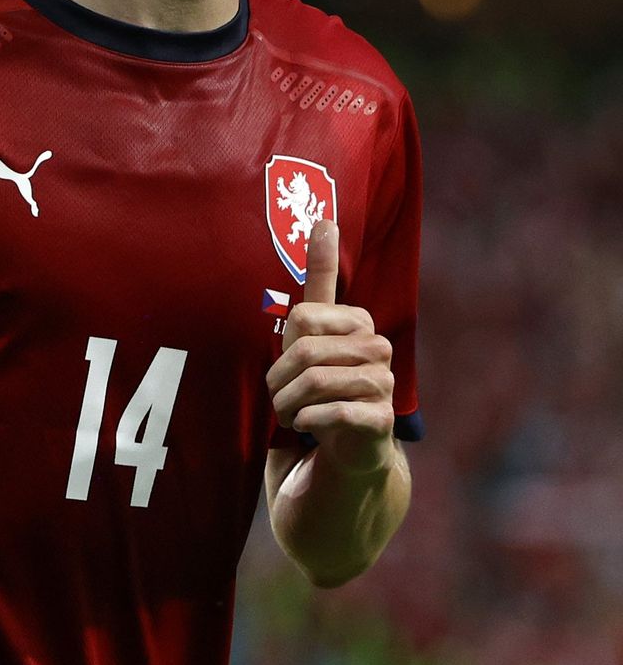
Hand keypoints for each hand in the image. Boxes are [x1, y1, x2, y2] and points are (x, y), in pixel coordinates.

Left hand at [265, 219, 395, 474]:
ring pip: (316, 384)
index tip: (285, 368)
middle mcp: (378, 346)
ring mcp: (384, 382)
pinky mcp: (382, 418)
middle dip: (279, 384)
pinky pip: (334, 412)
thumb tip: (325, 217)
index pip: (302, 318)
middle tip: (279, 401)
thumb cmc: (323, 384)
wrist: (348, 446)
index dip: (282, 350)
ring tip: (290, 415)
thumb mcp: (314, 331)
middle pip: (305, 353)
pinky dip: (309, 421)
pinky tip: (307, 426)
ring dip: (289, 405)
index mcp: (358, 321)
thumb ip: (319, 278)